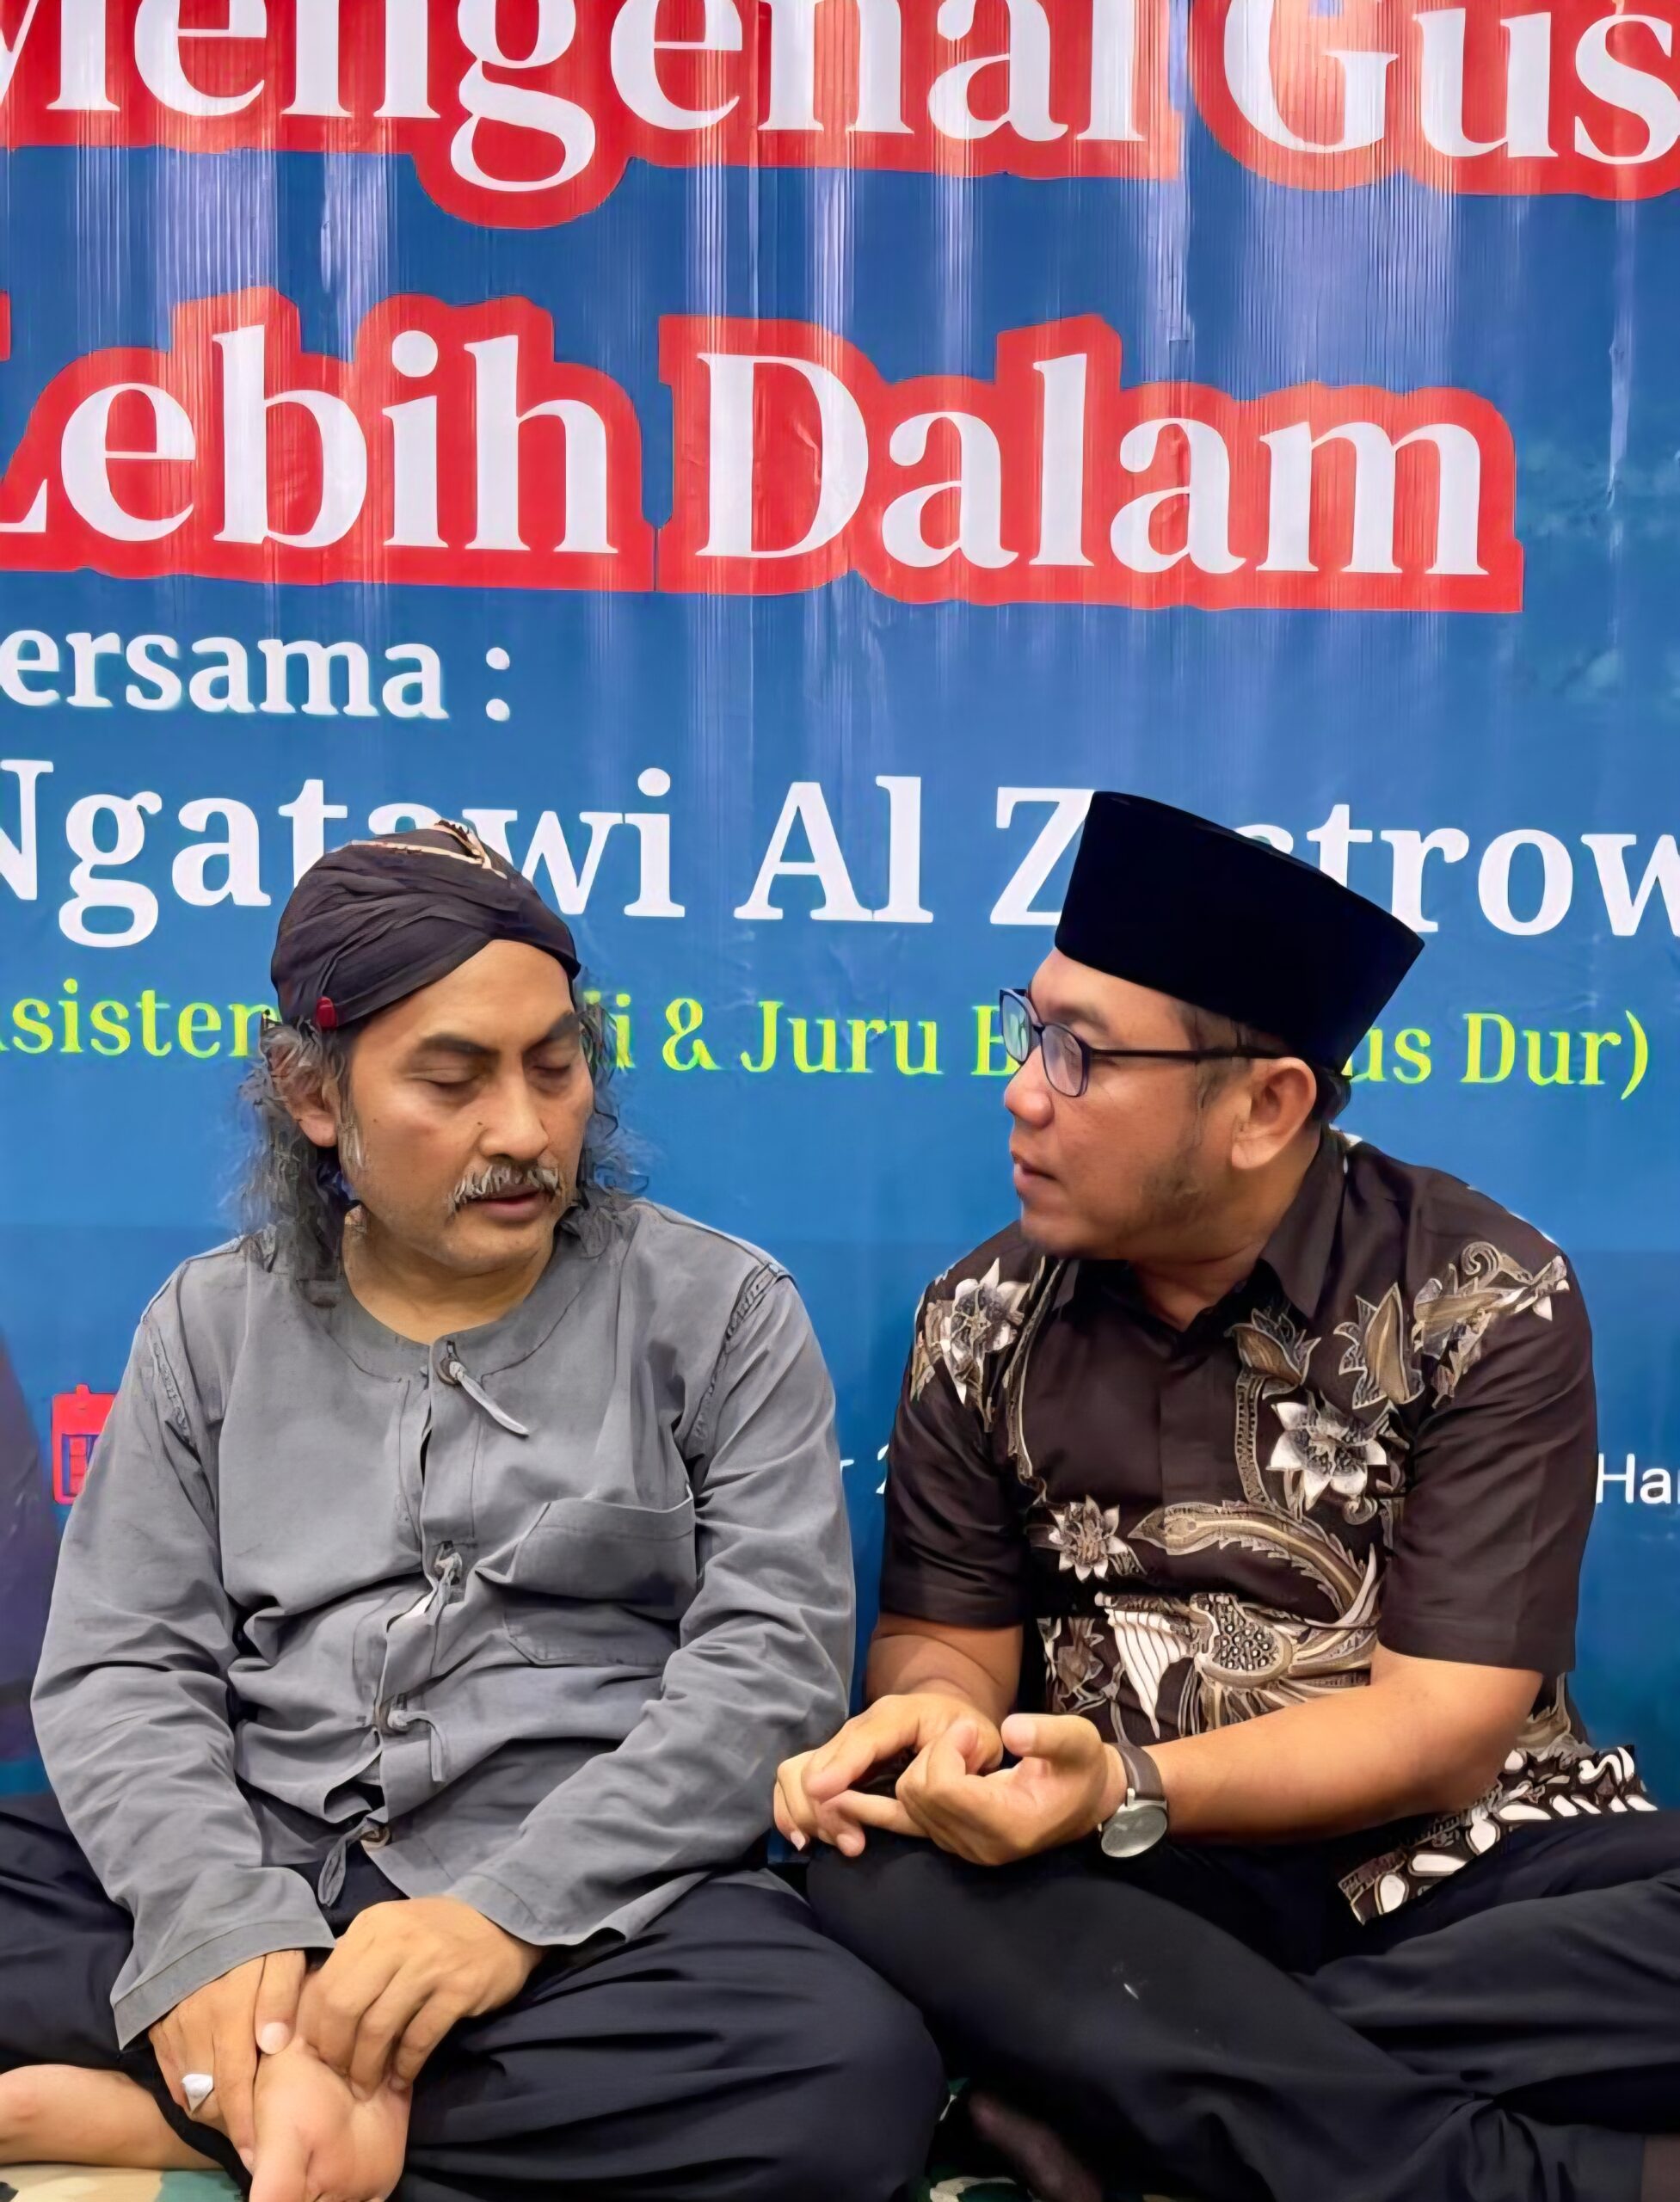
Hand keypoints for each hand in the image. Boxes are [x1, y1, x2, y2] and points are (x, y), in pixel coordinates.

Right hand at [149, 1949, 305, 2168]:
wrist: (202, 1899)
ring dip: (211, 2110)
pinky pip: (170, 2076)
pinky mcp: (156, 2026)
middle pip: (210, 2096)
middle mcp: (194, 2024)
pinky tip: (211, 2095)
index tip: (259, 2153)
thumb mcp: (282, 1949)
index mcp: (228, 2009)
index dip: (246, 2124)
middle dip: (231, 2124)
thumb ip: (280, 1996)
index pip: (236, 2084)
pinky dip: (188, 2093)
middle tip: (254, 2140)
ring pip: (189, 2090)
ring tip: (237, 2120)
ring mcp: (171, 2027)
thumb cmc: (254, 1927)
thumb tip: (273, 2046)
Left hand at [298, 1898, 538, 2098]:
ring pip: (379, 2027)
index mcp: (373, 1925)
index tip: (316, 2054)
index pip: (325, 1985)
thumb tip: (316, 2008)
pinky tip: (402, 2077)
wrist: (502, 1919)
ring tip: (367, 2085)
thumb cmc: (436, 1932)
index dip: (315, 2028)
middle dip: (336, 2051)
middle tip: (340, 2074)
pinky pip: (420, 2038)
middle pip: (345, 2007)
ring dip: (368, 2066)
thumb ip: (357, 1959)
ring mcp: (430, 1963)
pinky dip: (405, 2065)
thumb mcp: (391, 1929)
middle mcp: (397, 1939)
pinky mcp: (459, 1988)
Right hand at [775, 1693, 1002, 1854]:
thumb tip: (951, 1760)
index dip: (841, 1764)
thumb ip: (968, 1751)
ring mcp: (842, 1744)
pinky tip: (808, 1839)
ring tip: (844, 1842)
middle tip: (854, 1844)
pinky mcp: (833, 1764)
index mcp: (897, 1715)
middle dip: (825, 1807)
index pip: (861, 1738)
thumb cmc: (967, 1733)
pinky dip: (793, 1811)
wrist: (949, 1718)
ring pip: (798, 1773)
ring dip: (808, 1813)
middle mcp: (861, 1725)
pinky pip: (793, 1783)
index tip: (821, 1791)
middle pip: (820, 1762)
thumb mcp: (979, 1738)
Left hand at [894, 1713, 1125, 1866]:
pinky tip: (918, 1775)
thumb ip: (1047, 1735)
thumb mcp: (1079, 1741)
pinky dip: (913, 1788)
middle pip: (920, 1794)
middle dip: (935, 1753)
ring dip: (927, 1766)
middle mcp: (982, 1846)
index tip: (971, 1728)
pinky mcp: (955, 1843)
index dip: (948, 1748)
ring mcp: (966, 1849)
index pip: (945, 1789)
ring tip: (964, 1754)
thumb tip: (1010, 1732)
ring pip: (909, 1804)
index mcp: (1010, 1824)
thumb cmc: (1081, 1768)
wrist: (1084, 1801)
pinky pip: (909, 1819)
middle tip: (967, 1736)